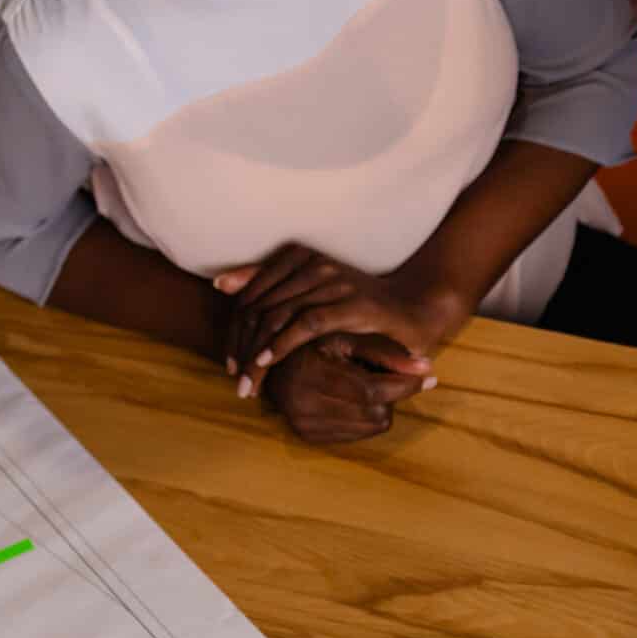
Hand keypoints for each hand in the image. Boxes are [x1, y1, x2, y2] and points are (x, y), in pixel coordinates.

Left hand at [213, 244, 463, 396]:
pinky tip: (269, 364)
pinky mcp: (352, 304)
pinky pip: (306, 324)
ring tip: (248, 381)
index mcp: (300, 256)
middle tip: (234, 378)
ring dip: (258, 353)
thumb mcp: (312, 295)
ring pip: (278, 317)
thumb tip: (220, 285)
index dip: (235, 330)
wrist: (415, 310)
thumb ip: (270, 286)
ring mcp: (334, 282)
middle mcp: (314, 264)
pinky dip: (283, 345)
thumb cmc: (362, 305)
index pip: (251, 294)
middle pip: (260, 307)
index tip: (229, 361)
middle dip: (242, 346)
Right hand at [257, 333, 433, 445]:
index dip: (405, 384)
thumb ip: (388, 352)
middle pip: (375, 412)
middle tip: (389, 373)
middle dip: (391, 393)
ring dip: (380, 406)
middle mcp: (301, 404)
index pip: (371, 390)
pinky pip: (357, 434)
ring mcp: (302, 423)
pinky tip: (355, 397)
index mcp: (310, 373)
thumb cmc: (320, 337)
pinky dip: (365, 417)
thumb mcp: (350, 335)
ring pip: (370, 425)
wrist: (276, 357)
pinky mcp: (307, 435)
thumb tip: (428, 369)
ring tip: (367, 382)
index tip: (428, 374)